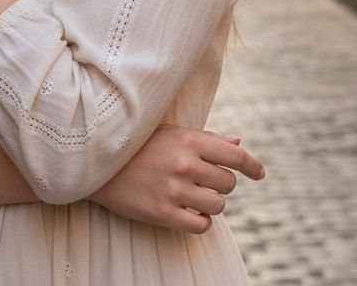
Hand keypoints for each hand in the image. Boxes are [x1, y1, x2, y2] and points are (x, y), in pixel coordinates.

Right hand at [88, 124, 265, 233]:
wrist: (96, 162)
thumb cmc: (136, 143)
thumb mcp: (170, 132)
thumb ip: (207, 139)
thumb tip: (239, 145)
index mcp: (188, 139)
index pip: (234, 156)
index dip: (252, 166)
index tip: (260, 173)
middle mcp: (184, 163)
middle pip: (228, 182)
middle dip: (221, 183)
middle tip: (202, 179)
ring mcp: (174, 190)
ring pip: (218, 205)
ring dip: (211, 202)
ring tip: (192, 194)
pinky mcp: (163, 213)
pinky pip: (201, 225)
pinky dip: (200, 220)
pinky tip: (187, 211)